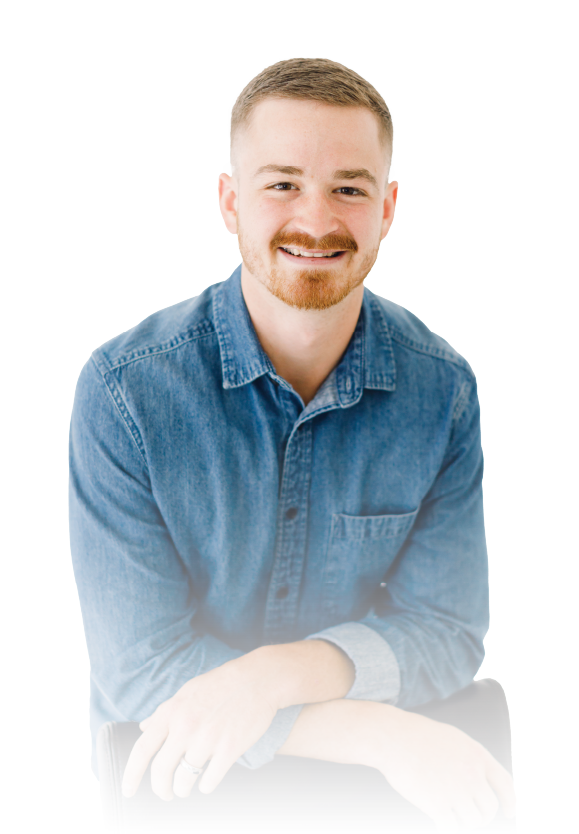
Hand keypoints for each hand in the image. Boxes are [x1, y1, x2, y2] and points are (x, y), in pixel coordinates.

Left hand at [121, 657, 277, 800]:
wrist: (258, 679)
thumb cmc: (221, 684)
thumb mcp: (187, 692)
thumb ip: (163, 713)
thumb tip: (143, 727)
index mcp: (172, 711)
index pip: (142, 750)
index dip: (131, 775)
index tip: (128, 790)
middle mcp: (185, 726)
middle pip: (161, 771)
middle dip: (160, 789)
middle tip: (165, 793)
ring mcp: (207, 738)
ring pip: (183, 780)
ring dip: (182, 789)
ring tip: (186, 788)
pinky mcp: (229, 749)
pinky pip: (208, 781)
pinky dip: (205, 785)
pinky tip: (208, 779)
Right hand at [373, 707, 515, 830]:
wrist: (392, 738)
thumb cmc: (415, 735)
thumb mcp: (451, 738)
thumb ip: (468, 758)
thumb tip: (477, 779)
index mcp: (477, 755)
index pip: (505, 783)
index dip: (510, 801)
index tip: (510, 812)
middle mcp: (472, 774)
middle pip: (489, 808)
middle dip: (481, 816)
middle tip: (469, 817)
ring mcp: (456, 791)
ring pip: (473, 822)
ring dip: (464, 824)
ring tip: (452, 817)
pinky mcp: (438, 805)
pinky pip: (452, 828)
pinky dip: (447, 827)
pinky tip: (439, 822)